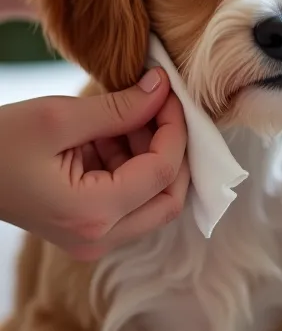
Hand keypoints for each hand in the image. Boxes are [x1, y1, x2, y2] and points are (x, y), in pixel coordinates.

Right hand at [0, 68, 189, 258]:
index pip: (161, 174)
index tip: (169, 93)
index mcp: (92, 214)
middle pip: (169, 200)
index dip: (175, 131)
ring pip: (153, 202)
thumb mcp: (57, 117)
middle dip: (173, 151)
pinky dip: (130, 166)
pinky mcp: (87, 231)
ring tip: (126, 116)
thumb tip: (162, 89)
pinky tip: (110, 134)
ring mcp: (93, 241)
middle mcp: (99, 239)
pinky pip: (130, 202)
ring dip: (150, 156)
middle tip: (160, 108)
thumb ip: (118, 108)